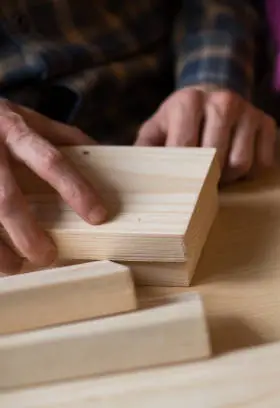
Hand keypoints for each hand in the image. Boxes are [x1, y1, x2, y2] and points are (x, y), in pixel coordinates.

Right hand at [0, 100, 106, 273]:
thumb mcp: (26, 117)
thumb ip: (62, 136)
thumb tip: (101, 153)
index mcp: (15, 130)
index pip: (50, 161)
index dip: (75, 189)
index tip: (98, 216)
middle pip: (6, 200)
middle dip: (27, 233)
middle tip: (49, 257)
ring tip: (17, 266)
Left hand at [136, 86, 276, 183]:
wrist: (213, 94)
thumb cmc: (181, 120)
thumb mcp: (157, 129)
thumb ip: (144, 150)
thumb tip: (135, 180)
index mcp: (189, 100)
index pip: (185, 148)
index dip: (182, 171)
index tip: (178, 180)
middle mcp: (223, 100)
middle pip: (216, 158)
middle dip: (207, 176)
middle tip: (199, 178)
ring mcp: (249, 111)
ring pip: (241, 163)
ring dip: (229, 176)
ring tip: (217, 172)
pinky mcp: (267, 122)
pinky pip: (263, 162)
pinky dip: (250, 172)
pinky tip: (235, 162)